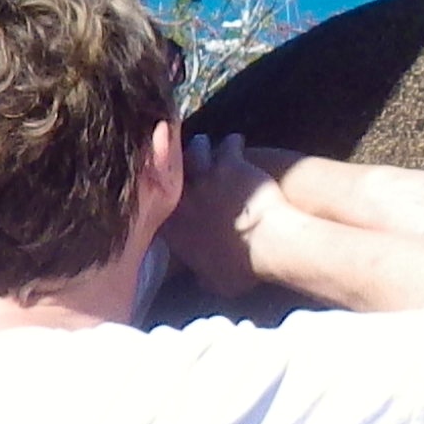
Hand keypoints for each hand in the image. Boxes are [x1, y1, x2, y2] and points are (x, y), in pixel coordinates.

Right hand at [161, 130, 288, 295]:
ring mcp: (206, 178)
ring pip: (194, 153)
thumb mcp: (217, 283)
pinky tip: (237, 140)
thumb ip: (203, 276)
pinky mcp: (230, 164)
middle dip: (172, 165)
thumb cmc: (242, 270)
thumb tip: (200, 279)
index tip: (161, 193)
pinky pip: (228, 146)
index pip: (156, 210)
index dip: (157, 198)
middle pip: (169, 174)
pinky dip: (232, 143)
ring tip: (201, 142)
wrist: (267, 245)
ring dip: (198, 146)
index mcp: (175, 230)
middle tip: (173, 158)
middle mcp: (184, 200)